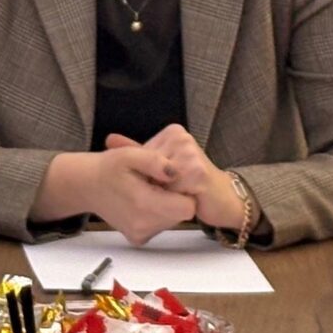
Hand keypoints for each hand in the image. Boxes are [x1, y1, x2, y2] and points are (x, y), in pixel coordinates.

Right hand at [84, 143, 198, 244]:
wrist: (87, 186)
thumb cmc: (107, 168)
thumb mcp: (129, 155)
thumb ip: (154, 161)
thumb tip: (176, 172)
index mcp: (144, 204)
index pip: (187, 207)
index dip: (186, 191)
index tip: (172, 179)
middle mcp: (143, 225)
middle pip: (181, 214)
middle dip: (176, 197)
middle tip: (159, 181)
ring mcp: (140, 234)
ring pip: (172, 220)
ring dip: (167, 204)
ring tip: (149, 188)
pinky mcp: (138, 237)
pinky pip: (160, 225)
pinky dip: (157, 212)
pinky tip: (144, 199)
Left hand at [107, 125, 242, 231]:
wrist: (223, 198)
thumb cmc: (192, 182)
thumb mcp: (161, 164)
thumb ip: (137, 151)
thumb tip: (109, 139)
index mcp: (174, 133)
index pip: (143, 155)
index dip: (145, 174)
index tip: (156, 183)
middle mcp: (182, 139)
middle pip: (149, 167)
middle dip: (152, 184)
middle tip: (166, 192)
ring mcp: (191, 154)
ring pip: (158, 180)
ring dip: (162, 194)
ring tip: (175, 195)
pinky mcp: (198, 173)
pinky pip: (171, 191)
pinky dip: (172, 200)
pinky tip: (183, 199)